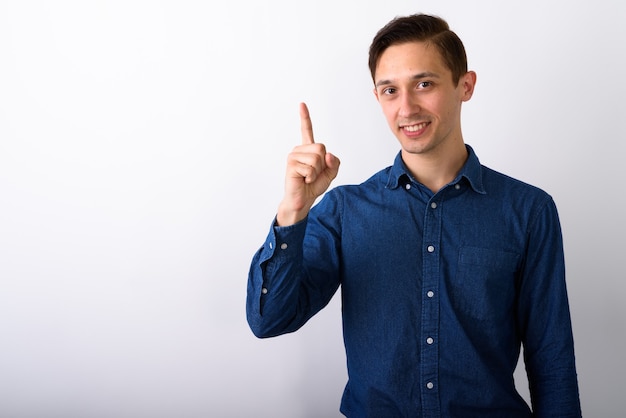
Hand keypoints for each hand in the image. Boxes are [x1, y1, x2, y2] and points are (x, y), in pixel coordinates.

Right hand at [276, 103, 339, 225]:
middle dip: (323, 164)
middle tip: (313, 174)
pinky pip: (310, 168)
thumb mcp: (330, 173)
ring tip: (307, 178)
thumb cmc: (313, 186)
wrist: (303, 200)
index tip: (302, 104)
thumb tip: (328, 154)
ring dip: (316, 172)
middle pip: (321, 148)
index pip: (306, 131)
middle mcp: (299, 150)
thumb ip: (334, 163)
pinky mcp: (291, 164)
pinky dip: (311, 177)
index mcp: (308, 150)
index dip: (305, 118)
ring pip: (317, 158)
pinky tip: (303, 180)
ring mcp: (294, 156)